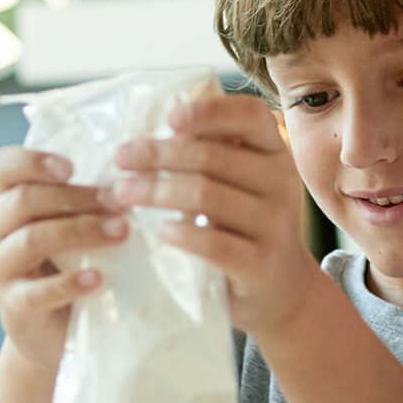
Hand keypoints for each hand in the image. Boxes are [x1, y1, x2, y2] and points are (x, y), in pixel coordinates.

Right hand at [0, 146, 125, 371]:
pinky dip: (69, 283)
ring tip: (120, 234)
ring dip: (80, 231)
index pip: (2, 166)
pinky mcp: (14, 307)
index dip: (33, 161)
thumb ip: (86, 196)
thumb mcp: (73, 224)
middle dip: (76, 197)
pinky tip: (98, 279)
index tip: (72, 167)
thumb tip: (134, 165)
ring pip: (30, 239)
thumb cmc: (71, 264)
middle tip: (120, 201)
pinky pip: (37, 292)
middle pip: (23, 199)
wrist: (57, 330)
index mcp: (6, 202)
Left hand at [110, 91, 323, 339]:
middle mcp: (281, 183)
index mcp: (275, 153)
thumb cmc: (244, 227)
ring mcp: (275, 225)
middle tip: (120, 159)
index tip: (168, 119)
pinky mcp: (260, 264)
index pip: (250, 115)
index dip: (209, 111)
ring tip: (122, 193)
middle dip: (158, 154)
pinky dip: (179, 234)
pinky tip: (158, 232)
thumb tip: (147, 132)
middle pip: (212, 156)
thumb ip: (211, 156)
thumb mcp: (240, 185)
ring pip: (206, 196)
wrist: (279, 291)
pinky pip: (213, 243)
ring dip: (155, 191)